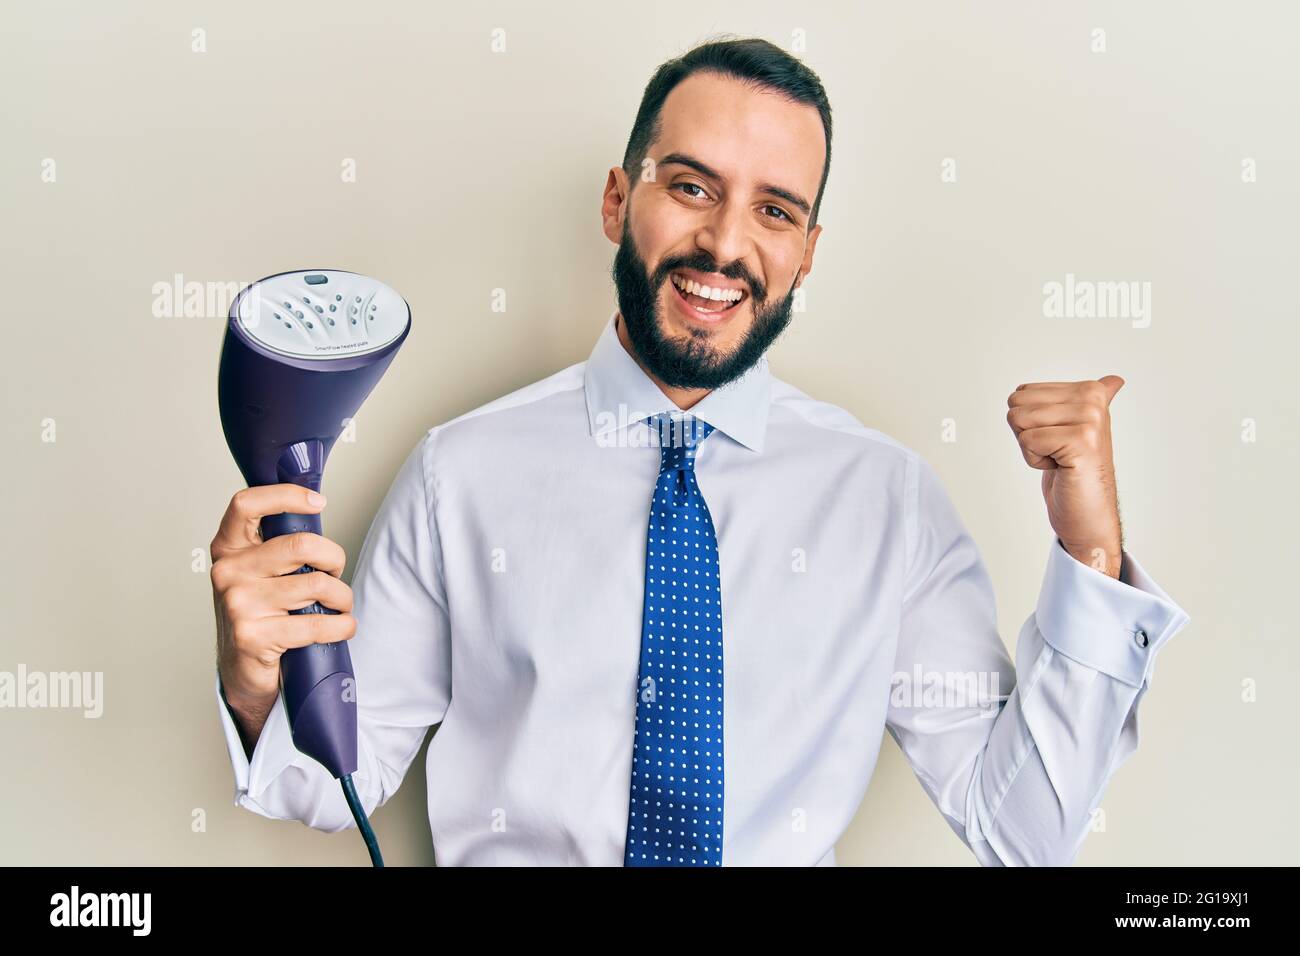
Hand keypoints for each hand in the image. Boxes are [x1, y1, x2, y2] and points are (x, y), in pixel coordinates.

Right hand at [210, 485, 355, 744]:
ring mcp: (237, 604)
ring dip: (342, 597)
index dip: (286, 496)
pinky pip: (316, 623)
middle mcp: (228, 572)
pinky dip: (341, 626)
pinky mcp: (252, 636)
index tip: (317, 502)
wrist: (242, 671)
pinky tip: (343, 627)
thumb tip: (315, 508)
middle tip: (336, 573)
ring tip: (341, 605)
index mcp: (227, 549)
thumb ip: (276, 543)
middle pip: (300, 545)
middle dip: (334, 558)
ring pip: (316, 585)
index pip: (247, 504)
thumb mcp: (258, 572)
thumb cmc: (259, 614)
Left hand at [1006, 376, 1124, 577]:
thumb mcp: (1079, 432)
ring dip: (1031, 448)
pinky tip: (1061, 469)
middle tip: (1057, 453)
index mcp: (1091, 391)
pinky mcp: (1081, 441)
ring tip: (1060, 460)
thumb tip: (1115, 380)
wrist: (1089, 517)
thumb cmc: (1078, 476)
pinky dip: (1035, 461)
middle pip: (1017, 404)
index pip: (1022, 393)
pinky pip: (1028, 440)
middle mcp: (1093, 399)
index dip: (1029, 423)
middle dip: (1027, 435)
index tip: (1058, 441)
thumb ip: (1092, 405)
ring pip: (1019, 420)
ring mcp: (1090, 419)